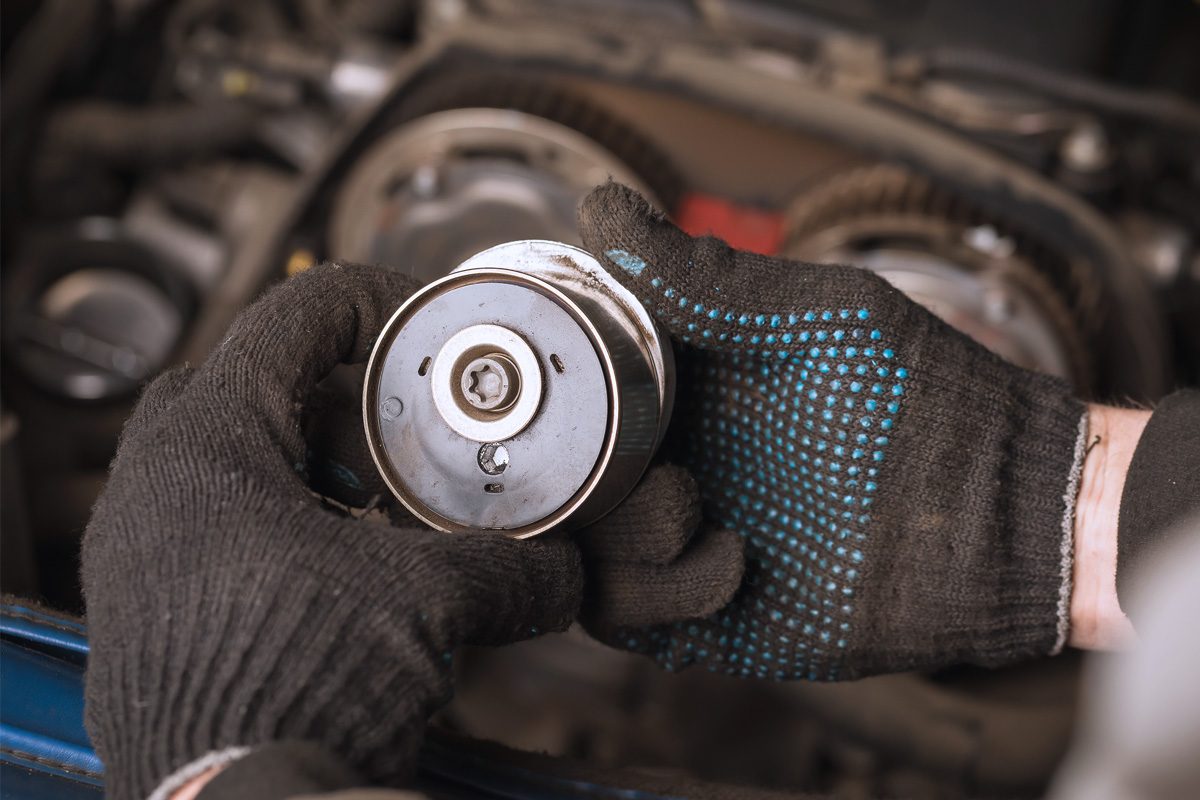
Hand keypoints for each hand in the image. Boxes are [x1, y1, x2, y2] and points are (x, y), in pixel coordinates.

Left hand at [81, 263, 583, 798]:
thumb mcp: (423, 604)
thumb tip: (562, 571)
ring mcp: (144, 545)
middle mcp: (156, 482)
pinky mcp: (153, 601)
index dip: (378, 303)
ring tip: (379, 509)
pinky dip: (288, 523)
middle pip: (260, 384)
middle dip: (343, 402)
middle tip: (403, 434)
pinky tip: (343, 569)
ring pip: (237, 457)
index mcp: (208, 442)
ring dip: (317, 467)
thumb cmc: (288, 686)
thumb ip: (509, 568)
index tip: (424, 326)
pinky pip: (220, 522)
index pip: (296, 315)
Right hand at [576, 183, 1088, 680]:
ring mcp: (686, 543)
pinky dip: (659, 594)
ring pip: (584, 555)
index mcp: (682, 392)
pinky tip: (734, 558)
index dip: (552, 390)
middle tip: (637, 457)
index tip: (554, 380)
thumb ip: (704, 278)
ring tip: (694, 506)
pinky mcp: (711, 616)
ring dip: (622, 535)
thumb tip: (601, 207)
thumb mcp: (814, 316)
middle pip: (562, 481)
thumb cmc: (921, 395)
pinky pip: (630, 620)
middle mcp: (673, 466)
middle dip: (576, 475)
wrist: (1000, 510)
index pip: (574, 394)